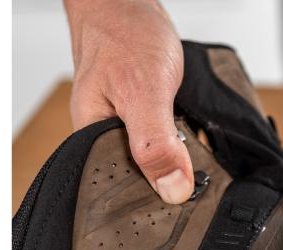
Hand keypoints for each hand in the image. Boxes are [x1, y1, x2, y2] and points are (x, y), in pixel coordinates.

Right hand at [64, 0, 191, 203]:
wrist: (128, 5)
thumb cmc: (124, 36)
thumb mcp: (144, 92)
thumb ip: (156, 144)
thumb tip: (172, 190)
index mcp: (88, 142)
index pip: (119, 191)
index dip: (151, 197)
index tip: (182, 196)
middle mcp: (102, 140)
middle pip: (138, 181)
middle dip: (168, 177)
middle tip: (194, 172)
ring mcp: (122, 130)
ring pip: (153, 164)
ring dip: (176, 159)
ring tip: (191, 153)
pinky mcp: (140, 121)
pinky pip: (162, 144)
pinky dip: (179, 141)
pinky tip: (189, 136)